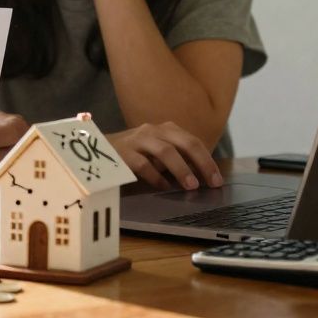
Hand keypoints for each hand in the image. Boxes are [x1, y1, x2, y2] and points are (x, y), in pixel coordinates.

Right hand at [108, 121, 222, 191]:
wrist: (100, 149)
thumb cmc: (135, 153)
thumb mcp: (158, 152)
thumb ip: (178, 158)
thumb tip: (203, 176)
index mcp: (166, 130)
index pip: (193, 142)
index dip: (208, 161)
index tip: (218, 180)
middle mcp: (154, 131)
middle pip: (184, 143)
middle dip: (202, 163)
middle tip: (212, 183)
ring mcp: (138, 140)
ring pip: (165, 151)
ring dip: (181, 169)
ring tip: (192, 186)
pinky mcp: (124, 153)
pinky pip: (143, 165)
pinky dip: (156, 177)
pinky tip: (164, 187)